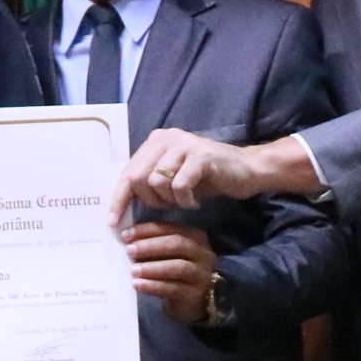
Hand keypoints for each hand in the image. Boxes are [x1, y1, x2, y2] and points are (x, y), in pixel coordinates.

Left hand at [109, 128, 313, 221]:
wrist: (246, 170)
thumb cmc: (208, 177)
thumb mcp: (173, 177)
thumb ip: (150, 181)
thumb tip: (122, 202)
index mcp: (156, 141)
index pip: (127, 171)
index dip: (119, 198)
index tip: (113, 222)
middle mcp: (167, 137)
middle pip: (138, 177)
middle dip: (150, 200)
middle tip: (167, 206)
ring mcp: (184, 144)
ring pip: (157, 182)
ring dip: (169, 201)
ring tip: (184, 201)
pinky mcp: (201, 156)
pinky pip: (179, 186)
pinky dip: (185, 200)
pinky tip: (195, 201)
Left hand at [125, 221, 220, 323]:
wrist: (193, 303)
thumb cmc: (175, 274)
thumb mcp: (168, 255)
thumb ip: (153, 245)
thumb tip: (126, 239)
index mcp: (195, 238)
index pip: (170, 228)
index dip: (147, 230)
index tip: (126, 235)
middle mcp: (202, 254)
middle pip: (177, 244)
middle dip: (150, 246)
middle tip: (129, 250)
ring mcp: (201, 275)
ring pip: (178, 267)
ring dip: (152, 267)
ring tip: (133, 270)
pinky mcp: (194, 294)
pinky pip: (173, 289)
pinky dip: (153, 286)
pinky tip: (137, 284)